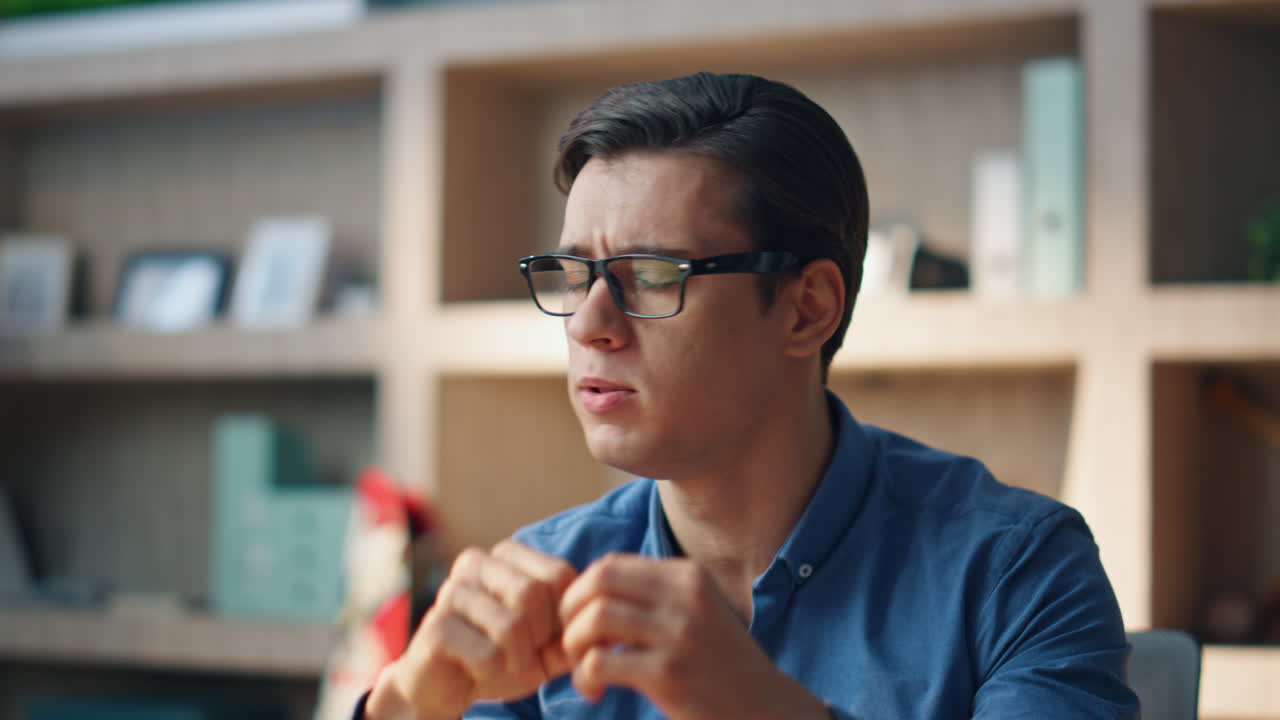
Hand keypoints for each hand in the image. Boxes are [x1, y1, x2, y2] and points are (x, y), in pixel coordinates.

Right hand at [367, 540, 576, 719]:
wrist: (444, 688)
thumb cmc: (499, 657)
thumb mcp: (545, 645)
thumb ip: (574, 632)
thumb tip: (612, 627)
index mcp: (505, 556)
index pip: (559, 574)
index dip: (564, 616)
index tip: (549, 637)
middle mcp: (476, 563)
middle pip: (535, 594)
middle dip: (540, 637)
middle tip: (525, 654)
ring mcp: (451, 591)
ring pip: (512, 625)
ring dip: (517, 659)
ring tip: (503, 663)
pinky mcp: (435, 625)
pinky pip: (488, 653)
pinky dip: (493, 672)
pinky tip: (477, 670)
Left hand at [558, 554, 828, 719]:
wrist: (765, 709)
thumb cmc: (721, 664)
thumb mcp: (699, 611)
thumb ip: (656, 594)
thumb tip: (592, 587)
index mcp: (687, 576)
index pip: (611, 565)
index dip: (581, 591)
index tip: (580, 622)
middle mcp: (684, 596)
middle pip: (598, 582)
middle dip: (570, 612)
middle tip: (572, 643)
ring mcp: (678, 634)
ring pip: (595, 618)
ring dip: (574, 645)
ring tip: (583, 669)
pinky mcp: (668, 674)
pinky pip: (600, 662)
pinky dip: (584, 677)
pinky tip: (595, 691)